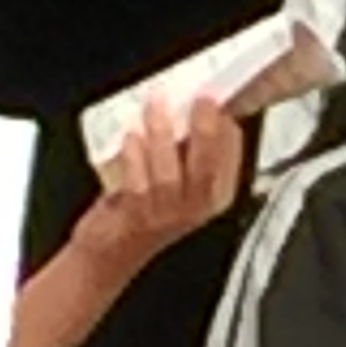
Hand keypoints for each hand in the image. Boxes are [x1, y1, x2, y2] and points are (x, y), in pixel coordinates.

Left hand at [76, 94, 243, 267]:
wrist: (114, 248)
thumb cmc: (148, 207)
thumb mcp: (180, 177)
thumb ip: (189, 146)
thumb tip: (195, 105)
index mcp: (215, 194)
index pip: (231, 158)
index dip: (228, 129)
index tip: (220, 99)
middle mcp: (195, 207)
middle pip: (206, 168)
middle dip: (205, 132)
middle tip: (201, 101)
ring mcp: (166, 214)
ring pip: (170, 175)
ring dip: (162, 137)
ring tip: (156, 107)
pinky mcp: (137, 217)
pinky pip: (138, 186)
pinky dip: (134, 159)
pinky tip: (131, 138)